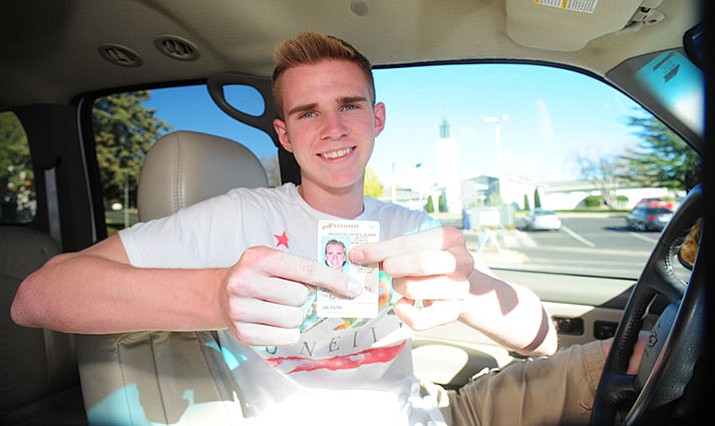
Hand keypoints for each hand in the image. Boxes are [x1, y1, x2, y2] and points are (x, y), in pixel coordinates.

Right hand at [221, 246, 361, 345]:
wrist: (220, 294)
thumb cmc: (258, 276)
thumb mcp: (274, 261)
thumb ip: (303, 270)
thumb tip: (343, 285)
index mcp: (258, 258)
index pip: (306, 270)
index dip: (334, 280)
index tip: (353, 289)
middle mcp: (245, 282)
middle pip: (300, 297)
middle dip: (303, 298)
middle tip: (291, 296)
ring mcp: (240, 308)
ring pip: (294, 318)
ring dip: (296, 316)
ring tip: (280, 308)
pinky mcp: (242, 332)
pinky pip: (285, 337)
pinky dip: (288, 332)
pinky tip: (275, 322)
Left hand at [349, 226, 472, 329]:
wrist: (457, 284)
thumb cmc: (430, 263)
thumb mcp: (416, 247)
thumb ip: (391, 250)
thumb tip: (358, 255)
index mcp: (450, 237)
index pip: (408, 242)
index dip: (379, 250)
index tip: (358, 254)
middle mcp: (461, 261)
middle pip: (421, 262)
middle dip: (395, 266)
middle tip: (387, 269)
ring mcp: (459, 288)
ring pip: (413, 289)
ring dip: (399, 287)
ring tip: (404, 283)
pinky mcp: (453, 312)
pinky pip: (418, 319)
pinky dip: (403, 311)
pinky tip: (404, 303)